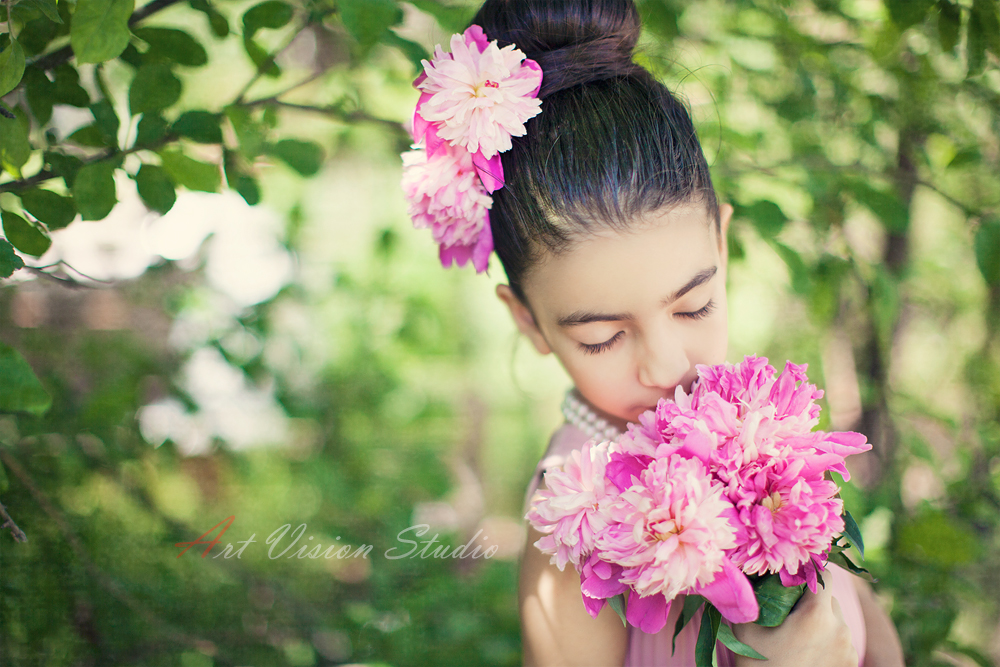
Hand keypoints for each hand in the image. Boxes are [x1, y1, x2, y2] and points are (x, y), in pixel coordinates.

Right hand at [732, 584, 857, 666]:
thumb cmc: (759, 666)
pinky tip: (806, 649)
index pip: (822, 574)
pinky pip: (840, 639)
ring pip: (835, 618)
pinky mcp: (851, 664)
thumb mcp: (746, 628)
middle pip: (829, 597)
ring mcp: (849, 648)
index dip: (804, 572)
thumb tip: (745, 572)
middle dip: (809, 599)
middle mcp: (840, 628)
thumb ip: (750, 597)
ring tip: (796, 634)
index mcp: (816, 615)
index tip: (788, 581)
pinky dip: (826, 638)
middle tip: (787, 610)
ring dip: (819, 619)